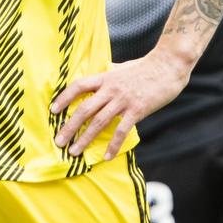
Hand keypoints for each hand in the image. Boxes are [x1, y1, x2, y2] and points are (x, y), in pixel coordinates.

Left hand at [50, 51, 190, 159]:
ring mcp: (124, 100)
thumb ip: (111, 71)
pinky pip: (121, 130)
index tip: (53, 110)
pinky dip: (113, 145)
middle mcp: (111, 89)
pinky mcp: (137, 109)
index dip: (64, 98)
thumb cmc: (147, 67)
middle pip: (84, 109)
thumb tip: (104, 69)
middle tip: (59, 141)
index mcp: (106, 77)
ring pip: (98, 122)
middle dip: (69, 126)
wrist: (168, 65)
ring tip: (74, 151)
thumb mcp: (123, 67)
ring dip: (85, 139)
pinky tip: (106, 156)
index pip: (79, 86)